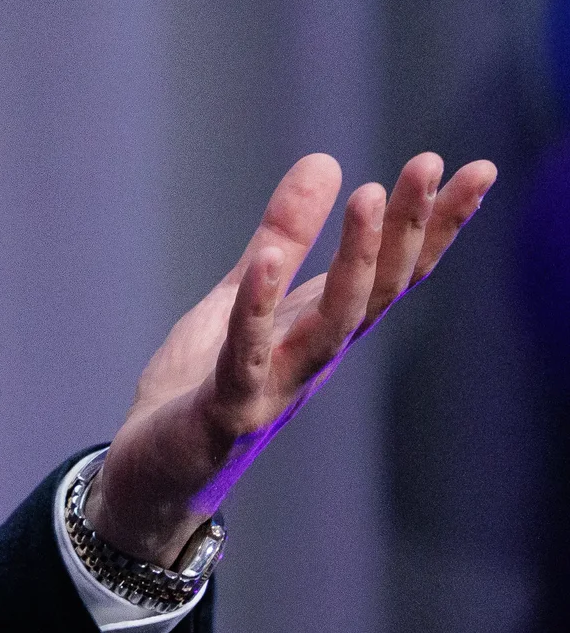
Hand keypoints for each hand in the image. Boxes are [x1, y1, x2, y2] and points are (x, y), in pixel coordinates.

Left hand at [90, 151, 491, 565]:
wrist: (156, 472)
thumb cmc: (205, 381)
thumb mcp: (244, 292)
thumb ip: (284, 235)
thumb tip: (328, 160)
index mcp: (323, 325)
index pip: (394, 269)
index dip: (435, 222)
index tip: (476, 167)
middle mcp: (316, 356)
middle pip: (377, 289)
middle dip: (406, 227)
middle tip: (430, 162)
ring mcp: (278, 386)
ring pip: (332, 324)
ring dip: (353, 261)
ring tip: (367, 195)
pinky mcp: (229, 410)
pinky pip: (246, 356)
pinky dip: (257, 310)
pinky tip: (268, 260)